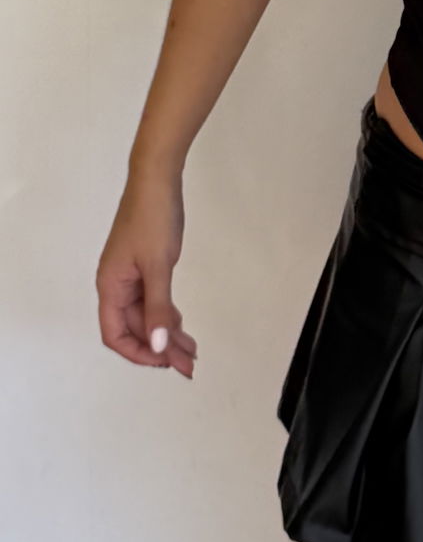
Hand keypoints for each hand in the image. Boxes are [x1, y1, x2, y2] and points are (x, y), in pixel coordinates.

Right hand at [96, 168, 197, 378]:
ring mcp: (130, 275)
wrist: (158, 177)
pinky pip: (152, 299)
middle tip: (189, 364)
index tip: (165, 361)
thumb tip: (158, 345)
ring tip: (191, 350)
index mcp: (111, 286)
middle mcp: (116, 284)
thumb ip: (158, 307)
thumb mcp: (158, 265)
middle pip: (134, 328)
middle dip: (160, 347)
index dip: (138, 352)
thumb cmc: (153, 217)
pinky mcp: (143, 265)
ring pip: (145, 315)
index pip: (115, 335)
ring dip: (166, 333)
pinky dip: (166, 313)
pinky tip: (180, 324)